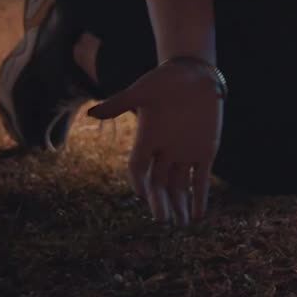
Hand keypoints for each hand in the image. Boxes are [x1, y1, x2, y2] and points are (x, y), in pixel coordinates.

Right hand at [87, 60, 223, 225]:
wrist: (193, 73)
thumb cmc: (164, 79)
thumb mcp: (142, 91)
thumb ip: (120, 104)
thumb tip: (92, 113)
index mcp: (146, 139)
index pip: (138, 168)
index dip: (139, 183)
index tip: (143, 196)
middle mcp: (163, 151)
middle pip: (159, 183)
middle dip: (161, 202)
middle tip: (164, 220)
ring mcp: (184, 152)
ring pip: (180, 186)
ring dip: (180, 205)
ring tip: (180, 224)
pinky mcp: (205, 151)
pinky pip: (201, 179)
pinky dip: (201, 197)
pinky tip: (199, 215)